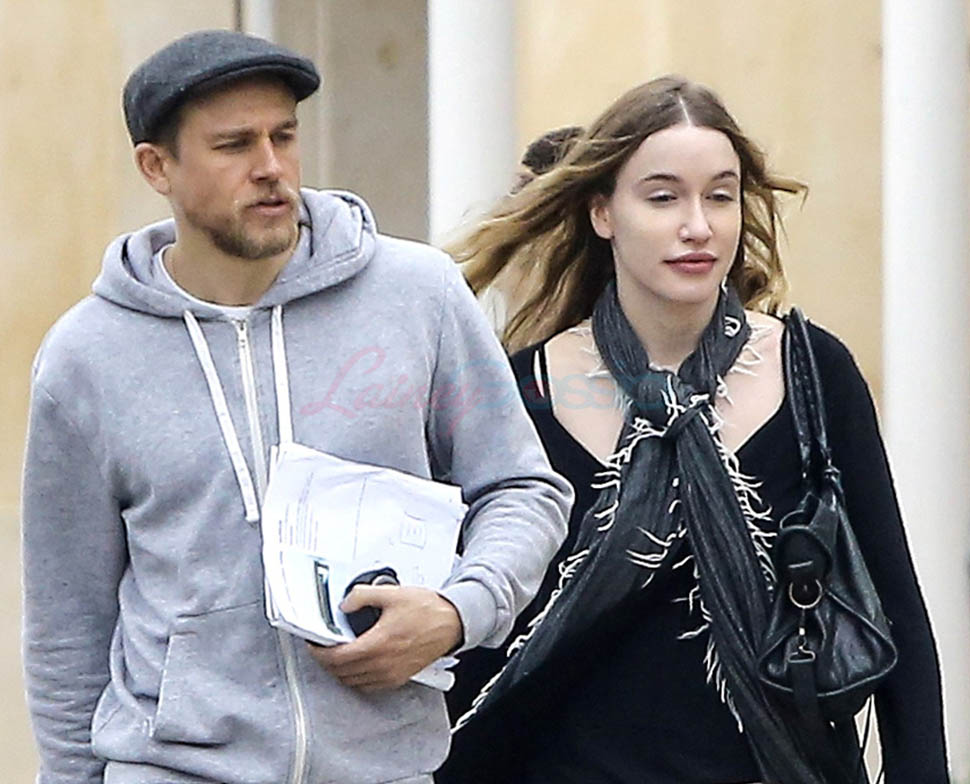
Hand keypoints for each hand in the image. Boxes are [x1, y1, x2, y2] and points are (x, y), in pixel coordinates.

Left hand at [308, 585, 462, 691]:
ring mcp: (391, 674)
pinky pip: (368, 686)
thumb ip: (363, 595)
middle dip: (327, 661)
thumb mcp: (392, 594)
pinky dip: (356, 678)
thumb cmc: (428, 609)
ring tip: (337, 655)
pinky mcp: (398, 678)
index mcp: (378, 644)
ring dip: (340, 671)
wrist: (452, 622)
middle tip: (322, 648)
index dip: (320, 652)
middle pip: (341, 672)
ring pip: (353, 681)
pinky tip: (357, 664)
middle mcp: (383, 664)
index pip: (337, 658)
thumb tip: (344, 604)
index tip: (314, 644)